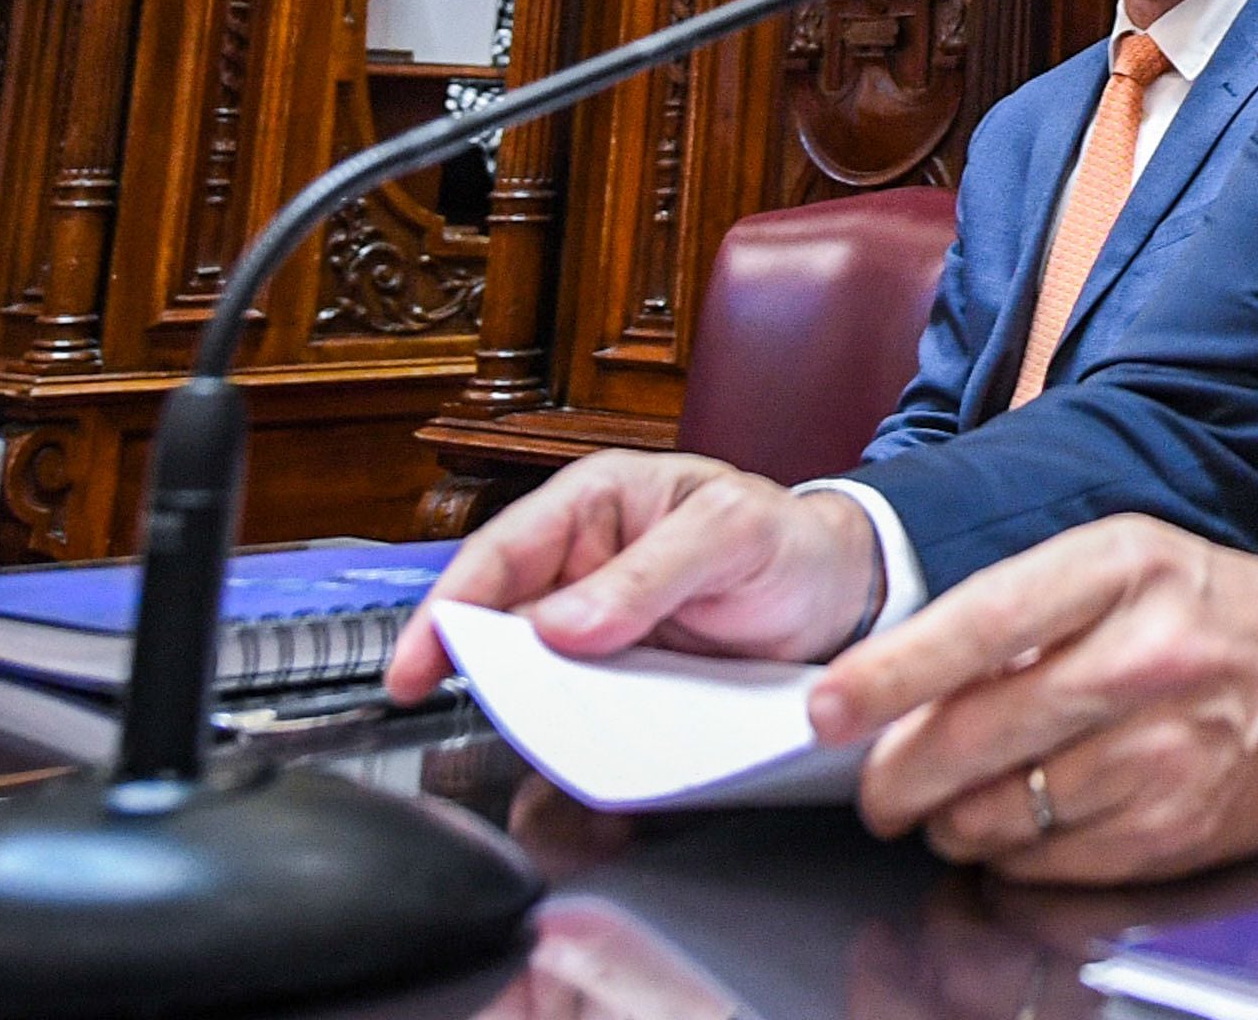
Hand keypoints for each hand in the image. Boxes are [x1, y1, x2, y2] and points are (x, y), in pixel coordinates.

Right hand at [383, 451, 881, 700]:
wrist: (843, 594)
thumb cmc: (786, 538)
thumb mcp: (732, 534)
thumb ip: (652, 573)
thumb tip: (563, 624)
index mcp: (595, 503)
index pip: (499, 552)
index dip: (446, 607)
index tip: (414, 664)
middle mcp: (584, 564)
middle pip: (501, 619)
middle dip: (473, 665)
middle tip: (456, 711)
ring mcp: (600, 626)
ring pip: (533, 671)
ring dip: (521, 705)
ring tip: (520, 738)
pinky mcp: (624, 677)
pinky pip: (579, 707)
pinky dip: (568, 732)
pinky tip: (568, 756)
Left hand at [808, 517, 1257, 883]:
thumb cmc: (1212, 612)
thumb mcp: (1123, 561)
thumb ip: (1019, 605)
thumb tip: (900, 670)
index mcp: (1124, 568)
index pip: (981, 624)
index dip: (892, 674)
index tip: (830, 707)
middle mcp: (1148, 657)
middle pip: (979, 735)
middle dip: (897, 775)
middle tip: (873, 787)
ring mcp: (1167, 752)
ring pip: (1004, 810)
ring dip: (950, 819)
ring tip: (947, 804)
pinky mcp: (1176, 830)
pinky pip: (1050, 861)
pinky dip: (1012, 853)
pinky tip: (1017, 825)